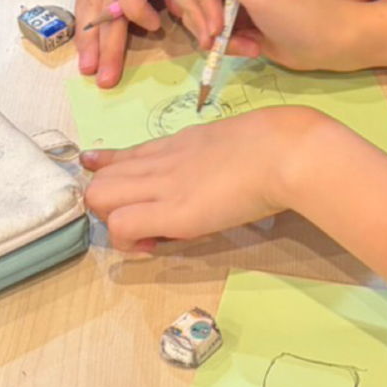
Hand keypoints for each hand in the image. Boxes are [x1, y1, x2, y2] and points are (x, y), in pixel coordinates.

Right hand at [76, 0, 196, 86]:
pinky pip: (84, 4)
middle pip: (104, 4)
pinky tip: (85, 54)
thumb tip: (192, 20)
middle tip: (108, 77)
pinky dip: (84, 30)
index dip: (136, 7)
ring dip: (88, 42)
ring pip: (89, 6)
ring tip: (89, 70)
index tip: (154, 25)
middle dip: (107, 43)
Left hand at [82, 107, 325, 249]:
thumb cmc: (278, 145)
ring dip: (113, 222)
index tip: (104, 176)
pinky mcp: (174, 212)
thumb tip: (209, 176)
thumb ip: (210, 157)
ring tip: (144, 233)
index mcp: (178, 144)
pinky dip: (127, 240)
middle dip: (108, 205)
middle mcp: (161, 161)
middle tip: (139, 220)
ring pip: (99, 198)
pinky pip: (123, 224)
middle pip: (100, 181)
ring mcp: (164, 185)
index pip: (123, 156)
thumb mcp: (232, 142)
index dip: (107, 170)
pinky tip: (151, 243)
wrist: (286, 151)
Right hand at [162, 0, 368, 71]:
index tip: (216, 23)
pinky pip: (209, 30)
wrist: (332, 44)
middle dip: (201, 18)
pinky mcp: (235, 16)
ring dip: (216, 36)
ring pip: (194, 13)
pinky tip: (250, 48)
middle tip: (219, 37)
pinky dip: (225, 44)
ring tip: (244, 45)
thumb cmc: (303, 15)